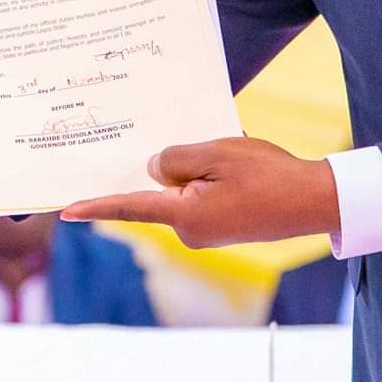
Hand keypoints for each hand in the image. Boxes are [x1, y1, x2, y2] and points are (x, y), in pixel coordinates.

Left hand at [59, 136, 339, 248]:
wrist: (315, 201)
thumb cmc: (268, 176)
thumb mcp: (217, 154)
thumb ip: (176, 159)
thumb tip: (153, 169)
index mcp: (183, 216)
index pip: (130, 206)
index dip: (96, 206)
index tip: (65, 209)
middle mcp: (189, 232)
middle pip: (161, 190)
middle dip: (173, 166)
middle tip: (208, 148)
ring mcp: (206, 233)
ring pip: (184, 190)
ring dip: (197, 168)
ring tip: (233, 155)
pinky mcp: (221, 228)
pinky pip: (201, 196)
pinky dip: (210, 177)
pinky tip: (235, 165)